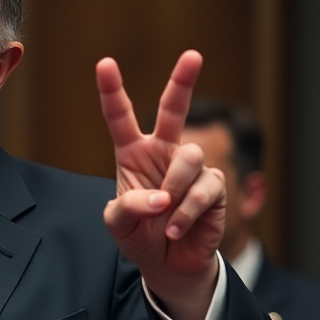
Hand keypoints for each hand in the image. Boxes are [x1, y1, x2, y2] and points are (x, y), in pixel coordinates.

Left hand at [96, 50, 225, 319]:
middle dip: (183, 81)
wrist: (168, 264)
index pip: (120, 117)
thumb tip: (161, 197)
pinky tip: (176, 228)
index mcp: (132, 153)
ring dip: (173, 189)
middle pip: (173, 109)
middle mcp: (163, 153)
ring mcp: (190, 168)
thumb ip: (128, 206)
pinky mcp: (214, 186)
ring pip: (187, 157)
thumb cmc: (138, 236)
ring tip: (164, 216)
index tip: (105, 63)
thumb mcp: (118, 224)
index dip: (113, 90)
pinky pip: (204, 189)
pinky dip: (186, 212)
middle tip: (193, 55)